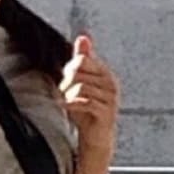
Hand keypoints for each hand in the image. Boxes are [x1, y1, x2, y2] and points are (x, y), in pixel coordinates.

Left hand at [59, 35, 118, 170]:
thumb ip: (83, 61)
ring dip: (68, 95)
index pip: (81, 60)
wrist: (96, 138)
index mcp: (105, 73)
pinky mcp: (106, 112)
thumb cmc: (87, 111)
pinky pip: (85, 102)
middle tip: (62, 93)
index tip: (64, 82)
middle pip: (79, 72)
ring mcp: (110, 98)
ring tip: (65, 102)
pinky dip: (71, 104)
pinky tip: (65, 107)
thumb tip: (83, 36)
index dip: (69, 69)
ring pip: (80, 87)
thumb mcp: (82, 83)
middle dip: (66, 83)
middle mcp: (111, 83)